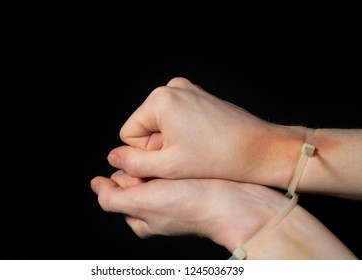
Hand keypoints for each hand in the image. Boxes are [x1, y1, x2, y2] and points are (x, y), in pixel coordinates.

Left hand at [91, 170, 357, 258]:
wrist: (237, 202)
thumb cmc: (191, 204)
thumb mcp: (145, 203)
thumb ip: (115, 198)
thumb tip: (97, 186)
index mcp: (142, 220)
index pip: (117, 192)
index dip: (121, 175)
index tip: (133, 165)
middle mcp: (155, 211)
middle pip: (133, 181)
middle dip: (136, 167)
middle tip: (149, 158)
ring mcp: (172, 198)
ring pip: (149, 172)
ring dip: (150, 160)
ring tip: (161, 151)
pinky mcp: (187, 185)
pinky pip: (167, 169)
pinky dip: (165, 160)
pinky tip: (172, 151)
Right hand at [107, 77, 306, 188]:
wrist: (261, 149)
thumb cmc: (218, 159)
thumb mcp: (168, 167)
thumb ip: (133, 163)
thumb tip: (114, 157)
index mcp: (160, 100)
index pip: (129, 134)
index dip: (145, 154)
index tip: (170, 161)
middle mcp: (171, 87)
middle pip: (144, 127)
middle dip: (159, 147)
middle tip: (185, 159)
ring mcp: (188, 89)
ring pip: (161, 124)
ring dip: (171, 142)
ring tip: (195, 152)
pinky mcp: (199, 96)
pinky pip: (177, 118)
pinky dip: (183, 133)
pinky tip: (202, 144)